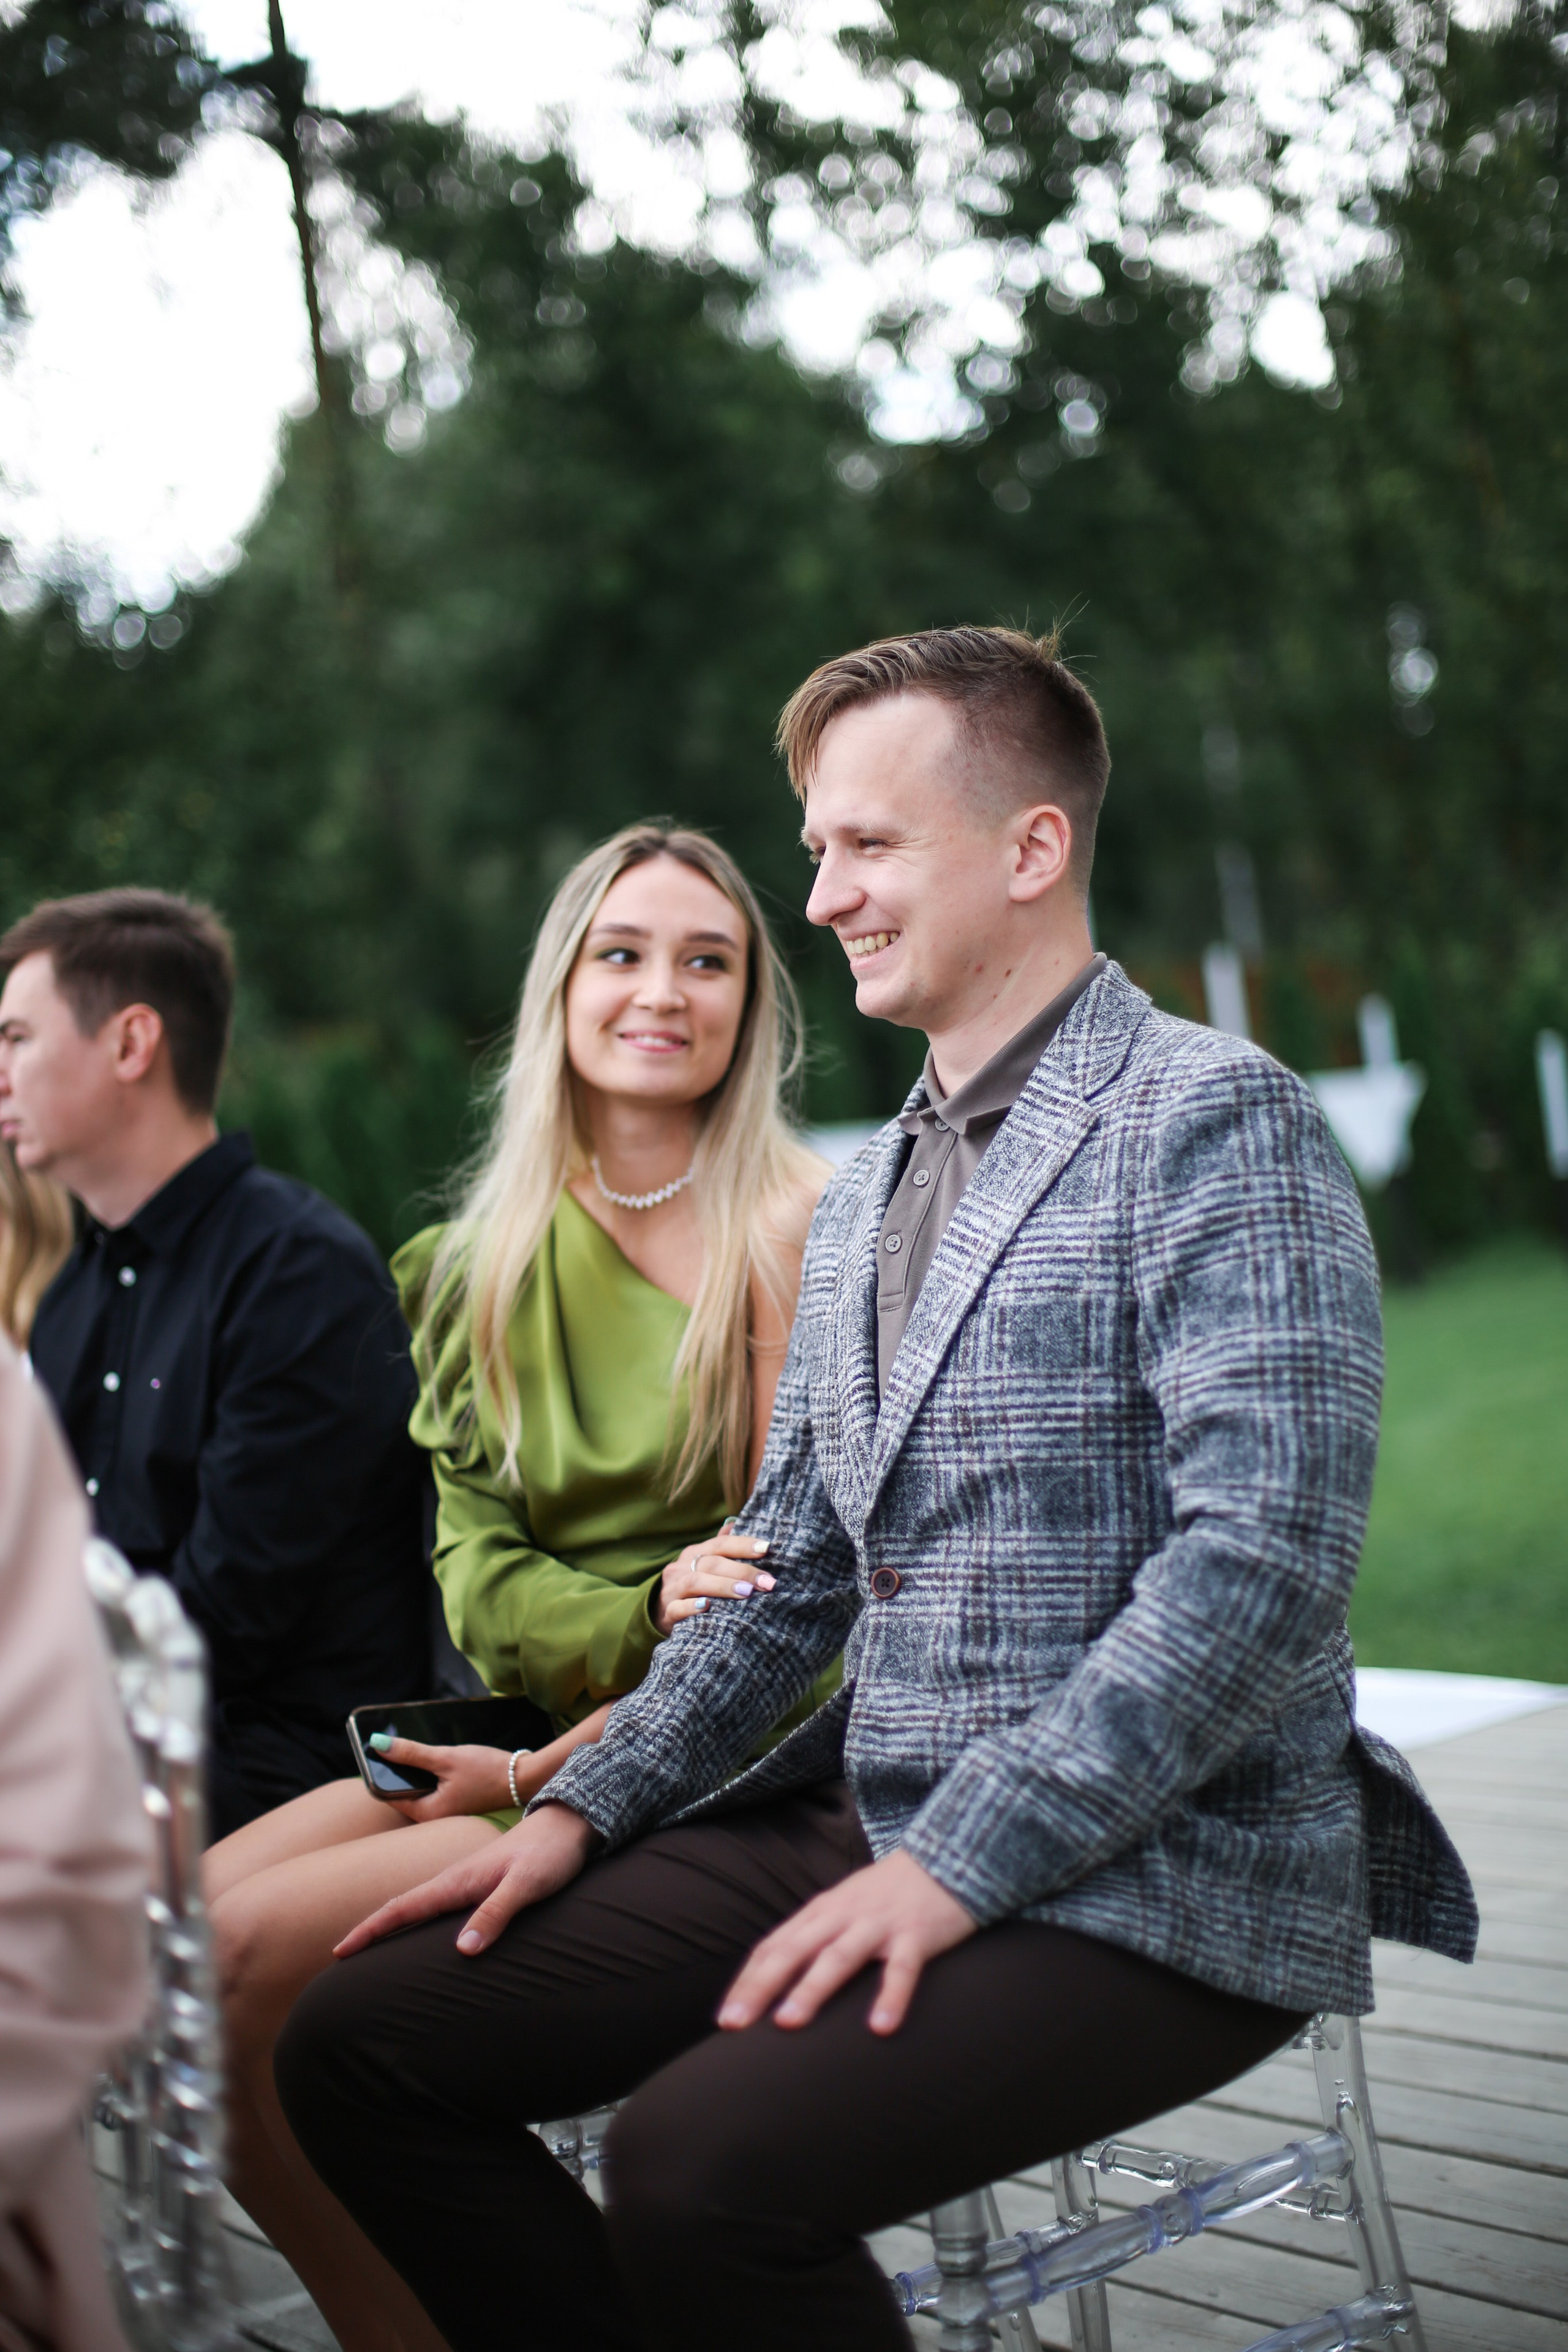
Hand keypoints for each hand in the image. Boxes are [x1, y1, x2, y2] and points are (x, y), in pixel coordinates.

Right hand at [333, 1802, 599, 1958]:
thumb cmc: (549, 1854)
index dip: (370, 1930)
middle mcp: (455, 1879)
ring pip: (419, 1904)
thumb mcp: (526, 1885)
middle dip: (370, 1930)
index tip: (339, 1950)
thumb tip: (462, 1951)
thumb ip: (495, 1914)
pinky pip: (438, 1904)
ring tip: (369, 1946)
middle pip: (403, 1906)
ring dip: (391, 1924)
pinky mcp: (480, 1884)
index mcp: (458, 1880)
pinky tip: (421, 1929)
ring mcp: (466, 1880)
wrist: (569, 1824)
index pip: (403, 1907)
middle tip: (340, 1954)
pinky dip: (418, 1917)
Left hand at [369, 1737, 516, 1822]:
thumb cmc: (487, 1770)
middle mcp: (433, 1818)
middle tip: (390, 1746)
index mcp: (427, 1813)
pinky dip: (426, 1775)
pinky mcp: (452, 1804)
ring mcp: (443, 1812)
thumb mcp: (446, 1758)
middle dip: (395, 1771)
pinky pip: (429, 1789)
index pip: (388, 1795)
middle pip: (400, 1793)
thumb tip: (378, 1743)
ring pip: (415, 1790)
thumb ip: (411, 1752)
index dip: (377, 1772)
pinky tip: (432, 1760)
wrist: (524, 1778)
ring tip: (412, 1750)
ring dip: (411, 1772)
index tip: (371, 1751)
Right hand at [654, 1524, 775, 1632]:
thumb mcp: (703, 1565)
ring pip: (695, 1582)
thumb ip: (719, 1547)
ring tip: (747, 1592)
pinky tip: (707, 1607)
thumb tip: (735, 1522)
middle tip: (766, 1581)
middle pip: (712, 1563)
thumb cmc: (692, 1587)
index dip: (743, 1545)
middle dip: (742, 1571)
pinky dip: (691, 1607)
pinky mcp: (666, 1612)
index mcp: (694, 1553)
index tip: (767, 1548)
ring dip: (723, 1586)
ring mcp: (672, 1589)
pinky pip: (677, 1608)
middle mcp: (682, 1567)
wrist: (660, 1612)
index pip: (720, 1544)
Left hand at [717, 1850, 975, 2036]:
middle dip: (761, 1987)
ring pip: (839, 1956)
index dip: (748, 1981)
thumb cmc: (888, 1895)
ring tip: (788, 2023)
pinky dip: (891, 1996)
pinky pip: (903, 1968)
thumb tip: (776, 1981)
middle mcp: (843, 1915)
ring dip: (812, 1989)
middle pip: (794, 1950)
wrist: (948, 1855)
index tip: (726, 2018)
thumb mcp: (844, 1908)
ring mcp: (879, 1923)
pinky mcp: (916, 1933)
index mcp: (821, 1911)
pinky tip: (881, 2028)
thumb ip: (815, 1937)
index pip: (774, 1946)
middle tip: (735, 2024)